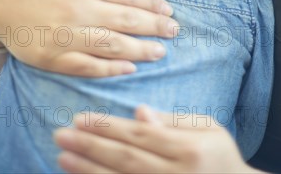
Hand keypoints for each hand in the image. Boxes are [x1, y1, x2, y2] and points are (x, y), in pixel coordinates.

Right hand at [0, 0, 177, 76]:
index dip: (152, 4)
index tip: (168, 11)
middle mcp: (78, 9)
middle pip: (126, 21)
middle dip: (155, 27)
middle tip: (174, 31)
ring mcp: (65, 35)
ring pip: (112, 46)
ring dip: (141, 50)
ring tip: (161, 52)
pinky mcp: (52, 57)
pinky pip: (87, 66)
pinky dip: (110, 69)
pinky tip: (128, 69)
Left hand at [54, 105, 263, 173]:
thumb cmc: (220, 156)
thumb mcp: (208, 129)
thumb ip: (173, 120)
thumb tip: (139, 112)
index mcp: (188, 149)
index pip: (139, 135)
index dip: (108, 127)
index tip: (80, 118)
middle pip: (125, 159)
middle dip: (90, 146)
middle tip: (60, 135)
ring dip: (88, 170)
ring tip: (63, 156)